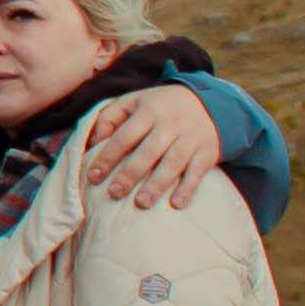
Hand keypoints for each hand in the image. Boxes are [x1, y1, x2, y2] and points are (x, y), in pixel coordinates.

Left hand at [81, 81, 222, 207]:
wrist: (211, 101)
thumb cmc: (162, 106)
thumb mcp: (135, 101)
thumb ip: (110, 116)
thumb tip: (93, 142)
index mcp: (149, 111)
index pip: (124, 136)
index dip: (108, 157)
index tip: (94, 176)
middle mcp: (170, 125)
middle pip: (147, 152)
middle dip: (129, 174)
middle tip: (114, 193)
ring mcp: (190, 138)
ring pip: (172, 164)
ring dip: (156, 185)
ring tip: (141, 203)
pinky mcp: (207, 151)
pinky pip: (197, 172)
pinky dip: (188, 188)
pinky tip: (176, 204)